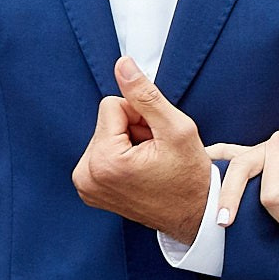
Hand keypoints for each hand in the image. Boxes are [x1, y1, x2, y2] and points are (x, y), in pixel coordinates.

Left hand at [71, 57, 211, 242]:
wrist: (193, 214)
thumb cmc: (189, 175)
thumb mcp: (175, 128)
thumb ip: (145, 94)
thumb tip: (122, 64)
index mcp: (103, 161)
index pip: (112, 105)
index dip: (140, 115)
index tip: (156, 137)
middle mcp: (86, 176)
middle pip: (105, 121)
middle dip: (132, 129)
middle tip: (156, 152)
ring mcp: (85, 186)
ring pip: (104, 135)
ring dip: (128, 142)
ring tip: (150, 162)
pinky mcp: (88, 190)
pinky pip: (101, 152)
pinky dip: (121, 156)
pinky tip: (140, 170)